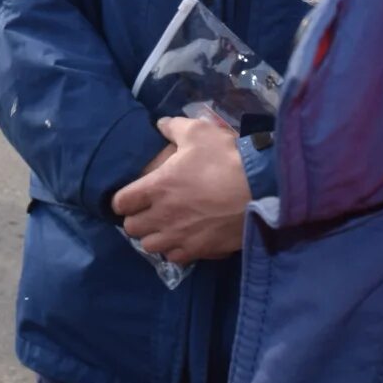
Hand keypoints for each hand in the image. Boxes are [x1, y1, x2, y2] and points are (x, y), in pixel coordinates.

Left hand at [110, 117, 247, 263]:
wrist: (261, 190)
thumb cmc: (226, 159)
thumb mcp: (199, 132)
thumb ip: (174, 127)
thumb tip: (160, 124)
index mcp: (157, 187)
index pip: (121, 202)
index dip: (123, 199)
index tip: (132, 196)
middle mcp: (163, 215)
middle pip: (131, 228)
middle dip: (135, 219)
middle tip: (147, 211)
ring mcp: (181, 236)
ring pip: (150, 246)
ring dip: (153, 237)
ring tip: (163, 227)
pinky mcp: (200, 250)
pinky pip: (175, 258)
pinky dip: (175, 250)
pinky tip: (183, 239)